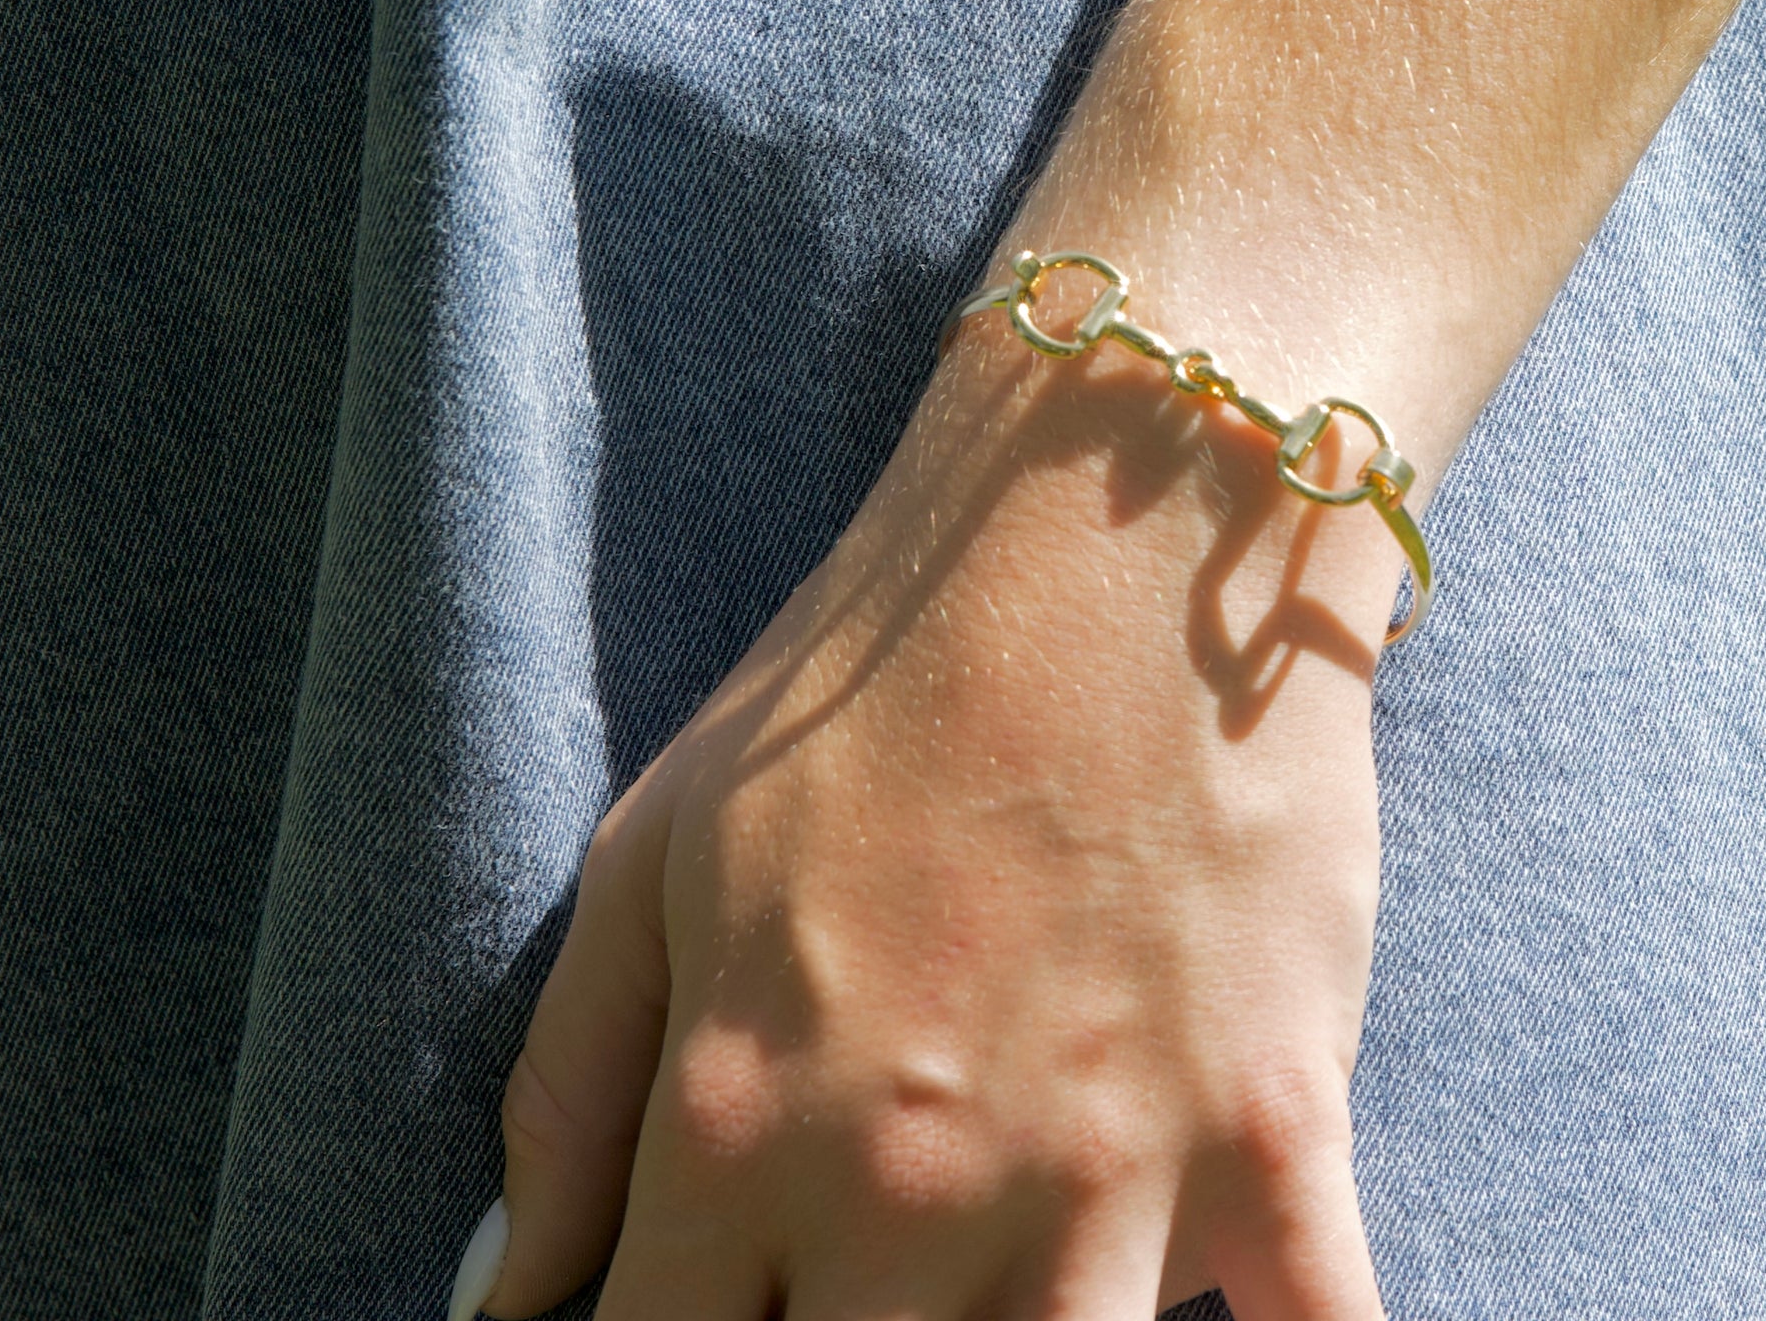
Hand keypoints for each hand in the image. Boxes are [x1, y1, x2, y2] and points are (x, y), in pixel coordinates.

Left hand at [468, 318, 1406, 1319]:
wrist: (1122, 523)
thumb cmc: (874, 679)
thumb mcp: (656, 853)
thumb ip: (567, 1096)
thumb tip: (491, 1303)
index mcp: (731, 1125)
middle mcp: (905, 1188)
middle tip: (861, 1298)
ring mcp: (1102, 1177)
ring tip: (1002, 1310)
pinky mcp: (1275, 1139)